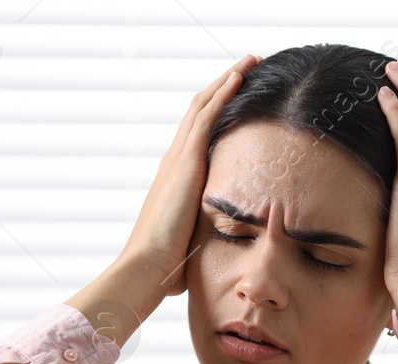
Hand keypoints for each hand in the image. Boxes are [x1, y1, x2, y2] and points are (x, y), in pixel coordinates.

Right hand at [119, 53, 262, 297]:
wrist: (147, 267)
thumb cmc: (166, 268)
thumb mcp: (191, 244)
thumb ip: (204, 237)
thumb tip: (221, 253)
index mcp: (176, 179)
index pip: (197, 133)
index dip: (216, 110)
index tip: (237, 96)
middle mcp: (174, 162)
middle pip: (199, 110)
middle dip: (223, 85)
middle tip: (248, 66)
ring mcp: (178, 159)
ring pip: (203, 105)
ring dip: (227, 80)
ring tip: (250, 61)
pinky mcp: (185, 163)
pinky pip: (206, 118)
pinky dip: (223, 94)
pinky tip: (240, 77)